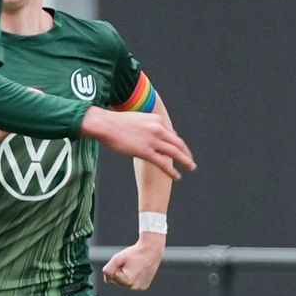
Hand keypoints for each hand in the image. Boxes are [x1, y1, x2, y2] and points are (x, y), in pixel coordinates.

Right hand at [79, 108, 194, 179]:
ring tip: (191, 168)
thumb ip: (146, 125)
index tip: (179, 150)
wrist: (105, 124)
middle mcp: (158, 129)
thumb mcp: (136, 119)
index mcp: (157, 120)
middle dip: (186, 152)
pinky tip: (177, 176)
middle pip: (178, 143)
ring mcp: (153, 140)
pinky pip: (163, 163)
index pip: (171, 133)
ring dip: (185, 161)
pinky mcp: (145, 151)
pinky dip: (172, 171)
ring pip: (175, 153)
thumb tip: (150, 132)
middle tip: (190, 161)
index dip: (177, 143)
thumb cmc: (115, 122)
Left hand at [102, 235, 164, 290]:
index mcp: (127, 281)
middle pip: (116, 282)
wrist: (151, 250)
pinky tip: (138, 270)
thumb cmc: (133, 253)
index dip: (115, 268)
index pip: (110, 278)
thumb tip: (107, 280)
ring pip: (123, 283)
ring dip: (125, 275)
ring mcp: (140, 288)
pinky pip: (131, 283)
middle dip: (119, 272)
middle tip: (129, 264)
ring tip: (134, 267)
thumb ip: (108, 270)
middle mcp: (134, 287)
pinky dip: (132, 277)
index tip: (124, 262)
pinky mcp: (143, 287)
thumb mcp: (117, 258)